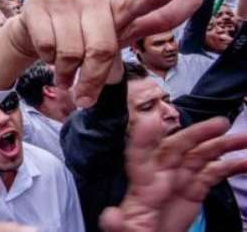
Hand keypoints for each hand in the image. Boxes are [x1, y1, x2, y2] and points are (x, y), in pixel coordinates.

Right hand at [3, 0, 200, 105]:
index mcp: (118, 7)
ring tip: (63, 74)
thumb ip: (153, 23)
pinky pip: (47, 47)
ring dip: (65, 73)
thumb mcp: (116, 38)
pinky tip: (46, 53)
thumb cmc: (81, 38)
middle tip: (84, 97)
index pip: (142, 1)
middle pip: (101, 49)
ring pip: (70, 52)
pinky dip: (46, 60)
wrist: (33, 36)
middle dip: (91, 79)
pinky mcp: (37, 4)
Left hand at [100, 117, 246, 231]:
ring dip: (220, 145)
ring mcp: (178, 182)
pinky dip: (229, 166)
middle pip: (177, 149)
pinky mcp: (193, 191)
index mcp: (140, 187)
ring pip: (199, 156)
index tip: (150, 122)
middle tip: (220, 123)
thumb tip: (110, 216)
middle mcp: (159, 177)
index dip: (144, 140)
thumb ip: (118, 225)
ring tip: (243, 137)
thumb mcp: (127, 231)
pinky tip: (244, 161)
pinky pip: (212, 174)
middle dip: (197, 134)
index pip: (138, 157)